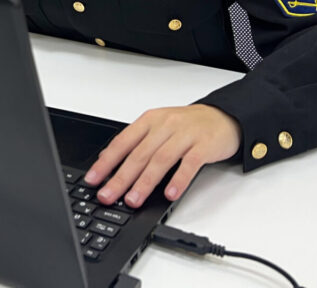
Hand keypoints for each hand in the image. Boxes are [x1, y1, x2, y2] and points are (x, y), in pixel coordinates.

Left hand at [84, 104, 240, 207]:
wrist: (223, 117)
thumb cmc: (187, 125)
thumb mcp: (158, 127)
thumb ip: (136, 143)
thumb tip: (108, 161)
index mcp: (150, 121)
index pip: (122, 142)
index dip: (106, 162)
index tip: (93, 179)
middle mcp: (165, 126)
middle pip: (139, 154)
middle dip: (121, 178)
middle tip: (108, 196)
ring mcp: (185, 135)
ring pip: (160, 160)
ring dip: (145, 182)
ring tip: (133, 200)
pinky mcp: (204, 145)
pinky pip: (189, 164)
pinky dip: (178, 179)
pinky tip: (169, 194)